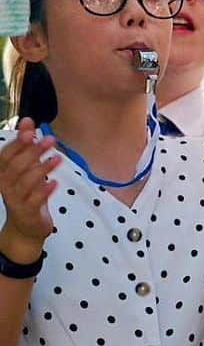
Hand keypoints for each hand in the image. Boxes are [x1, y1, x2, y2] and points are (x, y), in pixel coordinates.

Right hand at [0, 118, 59, 258]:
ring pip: (25, 183)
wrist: (26, 225)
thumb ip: (26, 145)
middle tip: (50, 140)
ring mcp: (16, 200)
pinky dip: (44, 190)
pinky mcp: (28, 212)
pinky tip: (54, 182)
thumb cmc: (27, 190)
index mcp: (4, 173)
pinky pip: (34, 200)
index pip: (6, 156)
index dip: (17, 142)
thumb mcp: (26, 166)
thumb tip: (27, 120)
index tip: (30, 130)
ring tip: (57, 158)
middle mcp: (6, 186)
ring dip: (41, 169)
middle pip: (16, 167)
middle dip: (32, 152)